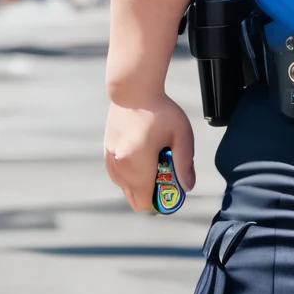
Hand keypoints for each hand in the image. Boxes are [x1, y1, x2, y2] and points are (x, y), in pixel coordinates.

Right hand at [104, 96, 196, 214]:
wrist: (132, 90)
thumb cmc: (160, 111)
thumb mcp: (181, 136)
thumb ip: (184, 164)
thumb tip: (187, 188)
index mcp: (136, 165)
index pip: (144, 202)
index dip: (159, 203)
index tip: (170, 190)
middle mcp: (119, 167)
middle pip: (134, 199)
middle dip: (150, 194)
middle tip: (164, 174)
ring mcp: (110, 160)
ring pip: (125, 188)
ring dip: (140, 183)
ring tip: (154, 161)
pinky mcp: (106, 152)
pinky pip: (118, 175)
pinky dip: (130, 174)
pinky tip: (142, 156)